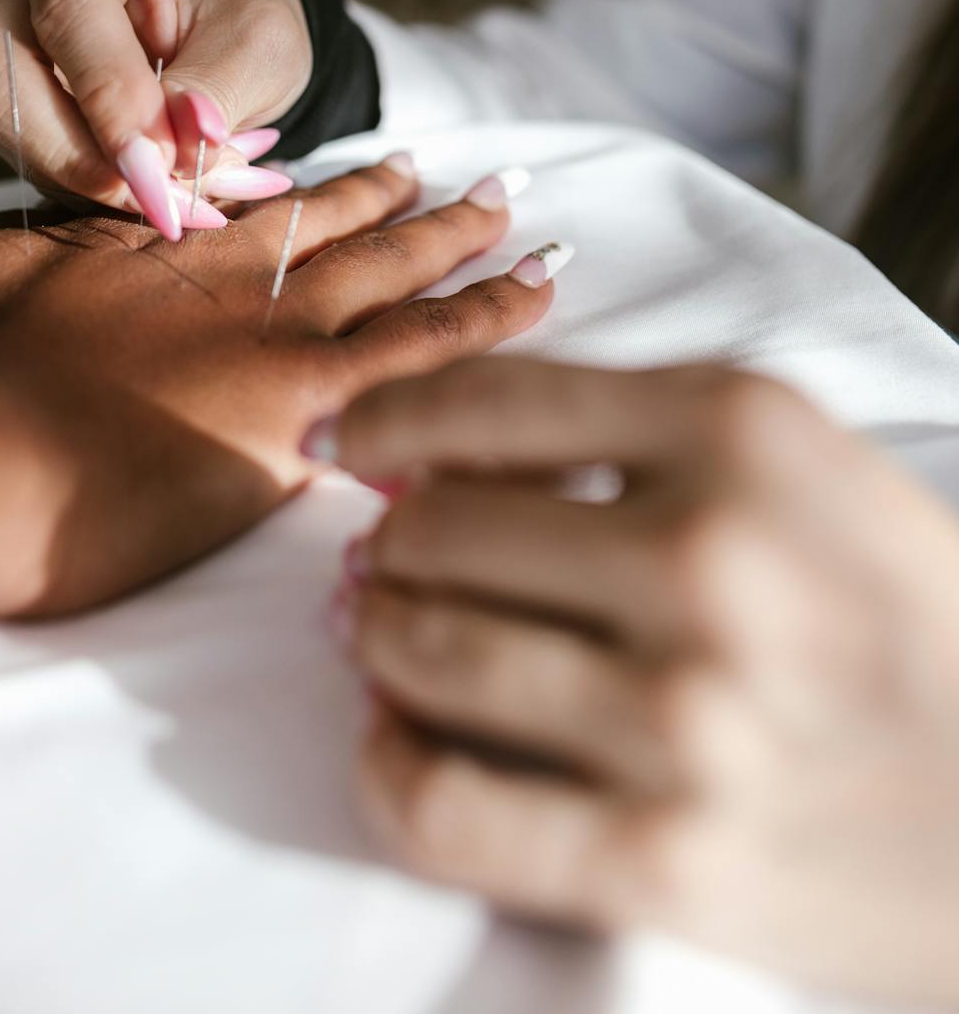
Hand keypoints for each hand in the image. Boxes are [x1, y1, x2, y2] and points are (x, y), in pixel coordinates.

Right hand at [0, 0, 313, 217]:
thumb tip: (177, 148)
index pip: (67, 8)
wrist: (221, 28)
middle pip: (1, 76)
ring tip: (180, 200)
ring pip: (5, 127)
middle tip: (169, 202)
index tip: (162, 162)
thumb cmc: (237, 9)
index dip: (109, 94)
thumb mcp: (262, 39)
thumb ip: (219, 89)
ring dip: (93, 180)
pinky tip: (154, 192)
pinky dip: (92, 188)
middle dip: (86, 154)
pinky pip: (23, 155)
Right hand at [0, 160, 552, 616]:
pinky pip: (438, 353)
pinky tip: (543, 295)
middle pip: (350, 236)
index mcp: (162, 255)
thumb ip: (36, 264)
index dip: (328, 199)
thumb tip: (36, 253)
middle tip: (478, 183)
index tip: (374, 177)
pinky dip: (496, 319)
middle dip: (416, 211)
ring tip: (524, 221)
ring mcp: (283, 338)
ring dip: (470, 246)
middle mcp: (237, 285)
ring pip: (406, 278)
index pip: (268, 220)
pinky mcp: (317, 407)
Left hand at [322, 357, 958, 1002]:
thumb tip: (432, 458)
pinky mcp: (666, 857)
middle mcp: (705, 552)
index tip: (350, 438)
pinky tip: (398, 744)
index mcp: (743, 427)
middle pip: (437, 525)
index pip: (487, 397)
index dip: (386, 417)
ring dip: (380, 642)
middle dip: (392, 544)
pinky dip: (390, 769)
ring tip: (392, 641)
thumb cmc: (908, 623)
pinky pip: (445, 803)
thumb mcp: (808, 468)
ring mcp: (683, 711)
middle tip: (395, 563)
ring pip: (421, 649)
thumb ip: (641, 438)